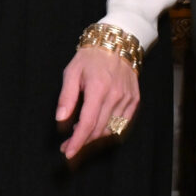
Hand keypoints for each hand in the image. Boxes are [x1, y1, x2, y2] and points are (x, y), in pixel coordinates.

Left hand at [56, 44, 140, 159]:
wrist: (117, 43)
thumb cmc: (91, 57)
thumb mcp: (72, 72)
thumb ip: (66, 97)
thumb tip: (60, 119)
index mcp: (99, 88)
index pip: (88, 122)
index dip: (78, 141)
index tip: (68, 152)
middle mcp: (116, 96)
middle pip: (99, 129)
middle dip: (82, 142)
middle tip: (67, 146)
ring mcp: (128, 99)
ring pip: (110, 129)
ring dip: (94, 138)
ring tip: (79, 137)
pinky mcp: (134, 101)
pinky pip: (121, 124)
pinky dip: (108, 130)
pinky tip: (96, 129)